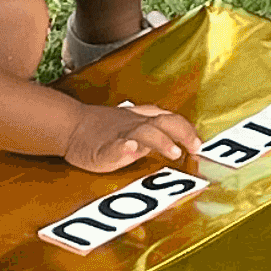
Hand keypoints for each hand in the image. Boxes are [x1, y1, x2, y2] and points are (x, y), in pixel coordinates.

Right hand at [63, 98, 199, 172]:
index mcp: (143, 120)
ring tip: (173, 151)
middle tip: (195, 147)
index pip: (171, 119)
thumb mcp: (133, 125)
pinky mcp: (104, 148)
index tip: (199, 144)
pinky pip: (114, 146)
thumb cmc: (103, 128)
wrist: (70, 126)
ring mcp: (120, 135)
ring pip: (143, 132)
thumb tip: (179, 141)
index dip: (187, 130)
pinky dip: (124, 147)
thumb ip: (154, 131)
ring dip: (160, 140)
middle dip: (182, 133)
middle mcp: (136, 125)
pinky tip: (129, 148)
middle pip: (164, 122)